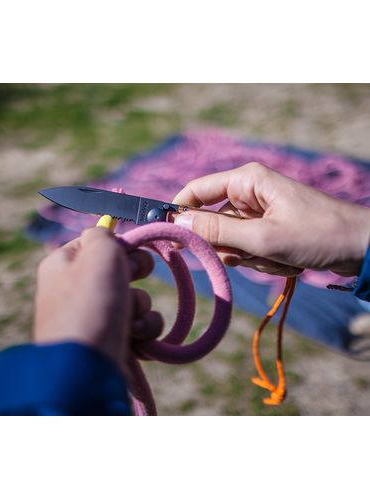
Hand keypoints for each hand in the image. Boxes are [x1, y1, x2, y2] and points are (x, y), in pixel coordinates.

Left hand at [34, 227, 162, 369]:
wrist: (86, 368)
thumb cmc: (90, 303)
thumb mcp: (98, 253)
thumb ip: (103, 234)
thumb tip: (104, 233)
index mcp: (64, 264)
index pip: (97, 242)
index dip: (119, 245)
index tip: (130, 250)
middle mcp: (76, 289)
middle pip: (120, 269)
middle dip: (134, 275)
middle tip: (131, 279)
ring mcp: (94, 317)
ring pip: (135, 298)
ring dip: (140, 307)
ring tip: (129, 321)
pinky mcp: (111, 342)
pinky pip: (140, 326)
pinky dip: (144, 331)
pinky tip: (135, 340)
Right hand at [172, 163, 369, 276]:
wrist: (361, 249)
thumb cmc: (318, 233)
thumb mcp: (263, 237)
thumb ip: (217, 232)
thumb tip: (177, 224)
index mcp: (247, 180)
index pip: (196, 191)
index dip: (180, 213)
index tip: (170, 237)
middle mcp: (249, 194)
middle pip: (213, 224)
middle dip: (231, 246)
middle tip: (250, 253)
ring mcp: (258, 214)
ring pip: (230, 243)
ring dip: (251, 257)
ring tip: (280, 256)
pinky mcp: (266, 231)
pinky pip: (248, 251)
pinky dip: (263, 261)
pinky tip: (287, 260)